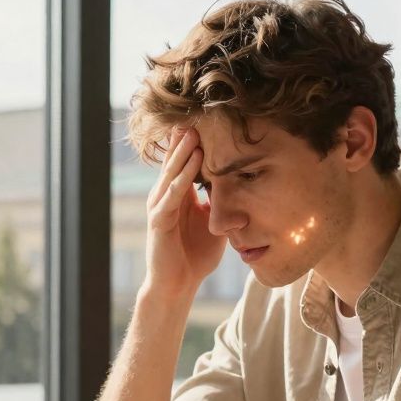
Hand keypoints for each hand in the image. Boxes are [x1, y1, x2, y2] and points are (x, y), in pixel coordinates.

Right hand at [144, 128, 226, 298]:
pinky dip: (181, 179)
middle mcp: (166, 197)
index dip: (193, 144)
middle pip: (175, 163)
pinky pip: (171, 196)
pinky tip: (191, 163)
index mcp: (179, 196)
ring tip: (193, 133)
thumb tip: (242, 187)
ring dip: (182, 154)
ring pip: (171, 174)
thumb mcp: (215, 223)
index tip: (206, 122)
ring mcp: (160, 208)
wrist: (178, 285)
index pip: (185, 164)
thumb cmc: (196, 256)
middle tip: (194, 115)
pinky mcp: (158, 221)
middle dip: (184, 140)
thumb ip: (221, 204)